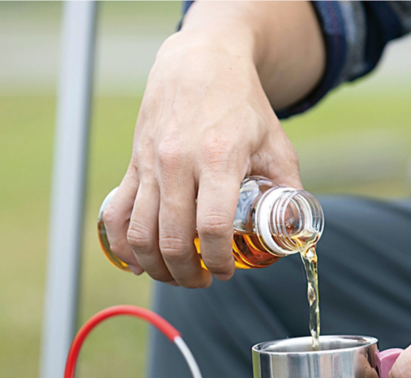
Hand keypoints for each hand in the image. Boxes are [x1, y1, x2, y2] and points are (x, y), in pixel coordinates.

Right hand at [100, 30, 301, 287]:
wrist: (199, 63)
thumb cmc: (241, 104)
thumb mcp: (275, 143)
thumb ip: (287, 187)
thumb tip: (295, 230)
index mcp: (218, 159)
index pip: (213, 227)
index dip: (219, 260)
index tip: (226, 273)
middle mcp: (178, 163)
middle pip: (173, 240)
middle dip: (188, 274)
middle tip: (202, 281)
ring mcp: (149, 165)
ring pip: (140, 234)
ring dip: (158, 267)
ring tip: (176, 276)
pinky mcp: (132, 165)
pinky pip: (115, 215)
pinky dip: (122, 246)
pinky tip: (139, 262)